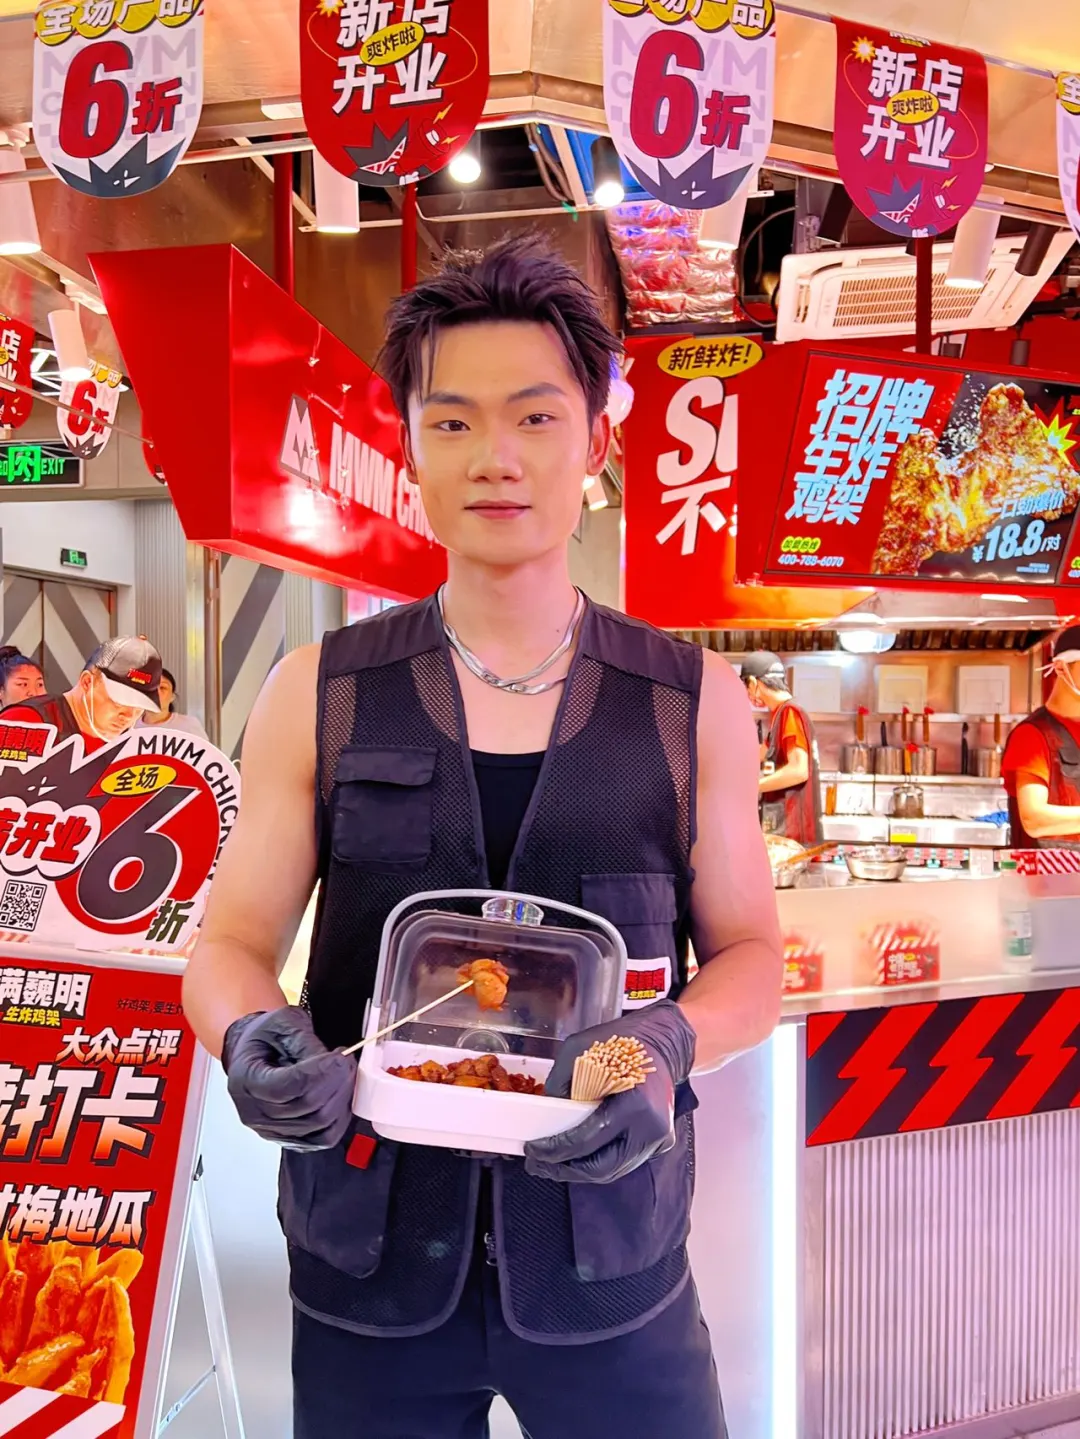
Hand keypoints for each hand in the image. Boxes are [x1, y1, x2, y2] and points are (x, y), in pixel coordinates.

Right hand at [221, 1006, 355, 1150]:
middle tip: (347, 1061)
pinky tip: (341, 1096)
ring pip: (318, 1126)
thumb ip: (306, 1043)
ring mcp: (270, 1130)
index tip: (339, 1057)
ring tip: (345, 1074)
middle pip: (306, 1107)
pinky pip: (322, 1139)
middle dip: (335, 1082)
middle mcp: (253, 1112)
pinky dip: (339, 1118)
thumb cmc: (265, 1036)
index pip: (285, 1087)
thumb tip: (333, 1063)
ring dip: (341, 1098)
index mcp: (245, 1079)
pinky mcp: (288, 1138)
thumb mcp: (282, 1023)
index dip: (318, 1073)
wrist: (255, 1051)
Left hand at [524, 1000, 695, 1184]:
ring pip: (613, 1170)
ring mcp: (659, 1140)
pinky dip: (599, 1162)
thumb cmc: (625, 1042)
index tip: (534, 1150)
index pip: (588, 1141)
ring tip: (554, 1163)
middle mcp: (651, 1129)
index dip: (556, 1150)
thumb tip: (547, 1115)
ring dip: (581, 1170)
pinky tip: (579, 1155)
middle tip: (539, 1164)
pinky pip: (623, 1161)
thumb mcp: (580, 1049)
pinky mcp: (659, 1144)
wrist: (665, 1042)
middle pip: (601, 1167)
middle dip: (565, 1169)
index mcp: (635, 1105)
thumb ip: (560, 1082)